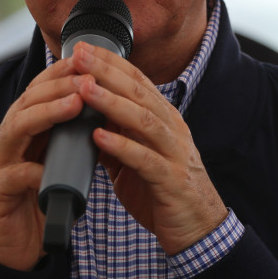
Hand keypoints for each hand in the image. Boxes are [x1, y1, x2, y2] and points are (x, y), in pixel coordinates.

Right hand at [0, 58, 84, 270]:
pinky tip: (52, 168)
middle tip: (88, 77)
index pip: (38, 91)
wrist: (12, 250)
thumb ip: (68, 138)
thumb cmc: (37, 202)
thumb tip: (102, 109)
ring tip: (75, 104)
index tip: (89, 60)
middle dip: (58, 86)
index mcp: (21, 131)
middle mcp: (5, 141)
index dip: (61, 74)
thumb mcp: (55, 163)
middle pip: (27, 101)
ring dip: (46, 113)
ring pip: (16, 129)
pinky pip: (13, 177)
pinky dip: (33, 171)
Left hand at [71, 42, 227, 254]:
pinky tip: (99, 137)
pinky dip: (121, 147)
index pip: (137, 81)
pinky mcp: (171, 181)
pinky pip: (145, 159)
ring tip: (84, 89)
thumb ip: (116, 138)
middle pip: (138, 93)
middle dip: (106, 72)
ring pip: (143, 120)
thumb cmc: (163, 192)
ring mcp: (174, 154)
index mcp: (164, 120)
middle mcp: (171, 130)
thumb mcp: (136, 159)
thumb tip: (84, 122)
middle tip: (79, 56)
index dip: (110, 62)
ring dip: (111, 102)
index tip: (83, 48)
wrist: (197, 231)